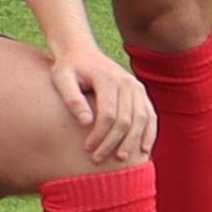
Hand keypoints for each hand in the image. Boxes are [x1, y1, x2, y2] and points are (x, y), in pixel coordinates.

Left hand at [45, 36, 153, 168]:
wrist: (81, 52)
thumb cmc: (68, 68)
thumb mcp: (61, 78)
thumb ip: (71, 98)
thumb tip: (85, 122)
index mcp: (108, 78)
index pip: (109, 113)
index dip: (99, 134)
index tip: (87, 148)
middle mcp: (127, 82)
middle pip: (126, 120)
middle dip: (113, 142)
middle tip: (98, 159)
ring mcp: (137, 87)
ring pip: (142, 120)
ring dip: (132, 142)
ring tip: (120, 159)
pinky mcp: (141, 93)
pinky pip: (150, 115)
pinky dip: (149, 133)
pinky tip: (144, 150)